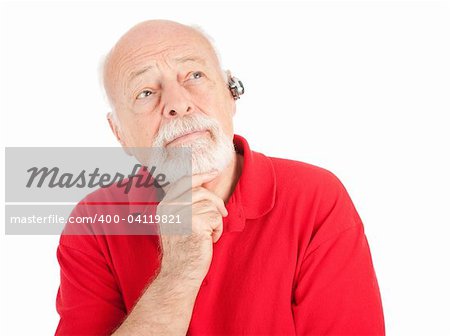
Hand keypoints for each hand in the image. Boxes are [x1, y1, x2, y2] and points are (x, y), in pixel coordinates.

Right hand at [156, 171, 227, 285]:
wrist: (179, 273)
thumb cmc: (181, 249)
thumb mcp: (177, 222)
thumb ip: (185, 204)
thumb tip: (204, 185)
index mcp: (164, 205)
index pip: (184, 181)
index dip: (201, 175)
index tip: (213, 171)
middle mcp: (170, 207)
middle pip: (202, 192)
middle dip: (216, 202)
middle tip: (222, 213)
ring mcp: (182, 215)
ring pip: (212, 206)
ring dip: (216, 221)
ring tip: (208, 234)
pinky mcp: (195, 224)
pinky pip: (217, 218)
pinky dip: (218, 230)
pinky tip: (209, 240)